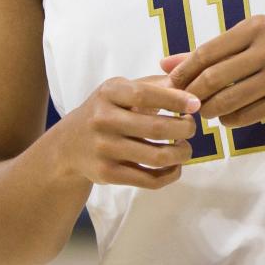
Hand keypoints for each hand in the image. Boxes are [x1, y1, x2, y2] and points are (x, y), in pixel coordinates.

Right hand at [61, 75, 200, 189]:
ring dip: (181, 154)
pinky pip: (148, 180)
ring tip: (186, 148)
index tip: (196, 104)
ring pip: (156, 157)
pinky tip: (175, 166)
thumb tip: (188, 84)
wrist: (69, 145)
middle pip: (156, 129)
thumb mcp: (121, 90)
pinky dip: (170, 174)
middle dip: (184, 129)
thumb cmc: (106, 111)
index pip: (145, 95)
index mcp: (109, 93)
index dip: (175, 99)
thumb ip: (153, 85)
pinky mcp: (107, 174)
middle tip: (192, 127)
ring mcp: (104, 149)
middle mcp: (103, 120)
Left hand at [159, 15, 264, 127]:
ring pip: (231, 98)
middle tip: (186, 105)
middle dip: (194, 95)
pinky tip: (228, 120)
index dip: (184, 72)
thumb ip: (213, 52)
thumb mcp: (256, 41)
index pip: (208, 51)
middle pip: (215, 76)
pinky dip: (233, 120)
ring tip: (206, 114)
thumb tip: (166, 64)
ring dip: (211, 111)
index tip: (171, 86)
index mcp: (258, 27)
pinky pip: (251, 114)